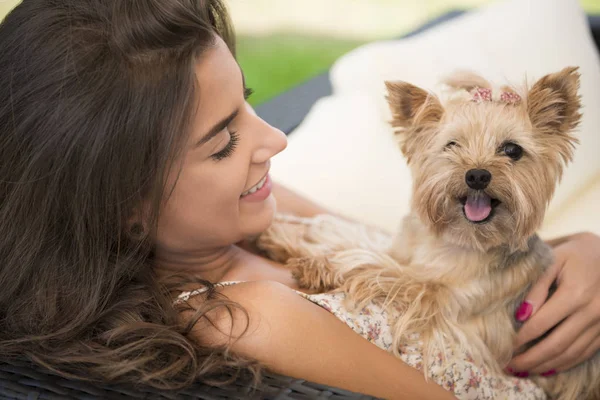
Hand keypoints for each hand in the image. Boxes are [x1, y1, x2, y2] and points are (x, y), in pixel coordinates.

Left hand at [508, 232, 599, 375]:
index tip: (504, 346)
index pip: (542, 324)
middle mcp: (591, 312)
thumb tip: (521, 315)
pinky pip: (585, 352)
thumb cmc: (576, 254)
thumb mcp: (554, 260)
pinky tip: (548, 367)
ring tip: (523, 370)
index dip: (521, 338)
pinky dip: (566, 363)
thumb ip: (537, 286)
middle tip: (509, 366)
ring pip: (572, 353)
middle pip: (557, 345)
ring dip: (546, 365)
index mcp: (575, 294)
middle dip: (531, 359)